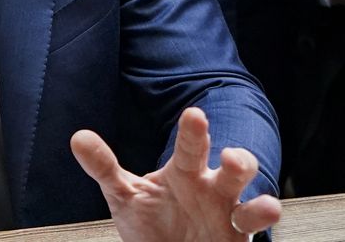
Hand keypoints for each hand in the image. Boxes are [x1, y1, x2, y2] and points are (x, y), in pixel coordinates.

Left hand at [70, 106, 280, 241]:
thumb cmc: (152, 220)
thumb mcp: (125, 195)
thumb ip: (104, 167)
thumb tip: (77, 138)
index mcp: (186, 172)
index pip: (191, 148)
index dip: (194, 132)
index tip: (194, 115)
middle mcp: (214, 190)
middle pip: (235, 170)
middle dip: (238, 162)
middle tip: (230, 158)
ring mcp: (230, 218)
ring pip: (254, 208)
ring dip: (262, 208)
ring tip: (266, 208)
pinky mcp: (238, 241)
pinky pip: (253, 236)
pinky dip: (260, 232)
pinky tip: (262, 231)